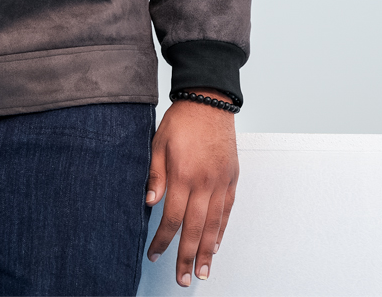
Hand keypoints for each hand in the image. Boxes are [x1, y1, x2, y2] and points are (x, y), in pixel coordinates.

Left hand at [145, 90, 238, 286]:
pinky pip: (227, 211)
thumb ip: (154, 174)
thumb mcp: (158, 143)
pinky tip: (216, 246)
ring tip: (202, 273)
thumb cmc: (180, 121)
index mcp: (182, 174)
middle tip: (182, 280)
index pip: (172, 217)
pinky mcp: (231, 179)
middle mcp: (204, 183)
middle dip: (186, 257)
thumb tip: (149, 203)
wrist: (209, 102)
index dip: (162, 239)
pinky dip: (222, 231)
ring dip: (207, 252)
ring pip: (214, 225)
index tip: (154, 254)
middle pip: (195, 229)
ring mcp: (220, 182)